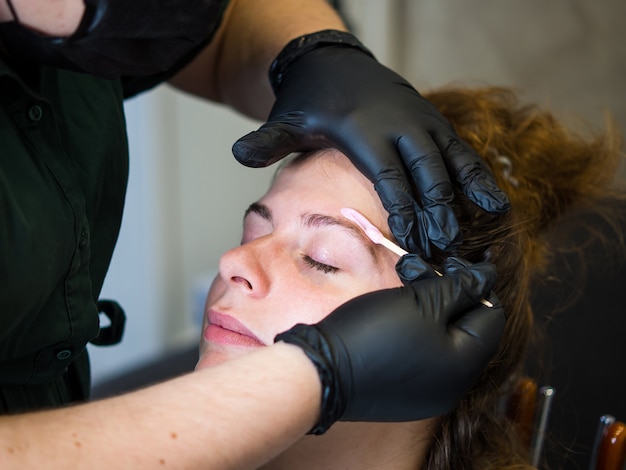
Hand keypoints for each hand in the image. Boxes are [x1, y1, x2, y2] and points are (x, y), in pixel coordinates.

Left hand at [233, 32, 509, 255]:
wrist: (333, 60)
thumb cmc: (309, 100)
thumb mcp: (286, 120)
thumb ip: (267, 142)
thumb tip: (239, 155)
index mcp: (363, 129)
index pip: (387, 175)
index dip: (401, 207)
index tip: (410, 239)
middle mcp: (398, 123)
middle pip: (424, 171)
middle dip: (437, 210)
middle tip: (445, 247)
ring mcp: (420, 120)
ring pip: (450, 159)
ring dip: (464, 195)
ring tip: (481, 227)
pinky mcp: (432, 120)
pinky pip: (460, 149)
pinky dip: (477, 174)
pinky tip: (493, 201)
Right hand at [275, 256, 505, 433]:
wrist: (322, 372)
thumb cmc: (373, 333)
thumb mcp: (420, 301)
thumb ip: (460, 288)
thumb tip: (488, 278)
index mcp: (464, 366)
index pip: (492, 318)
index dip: (477, 286)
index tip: (452, 264)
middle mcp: (453, 386)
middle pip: (467, 330)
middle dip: (448, 295)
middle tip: (419, 271)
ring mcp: (428, 393)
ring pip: (444, 341)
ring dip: (430, 309)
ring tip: (403, 287)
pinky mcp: (404, 394)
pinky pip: (424, 357)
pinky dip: (417, 332)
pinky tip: (394, 315)